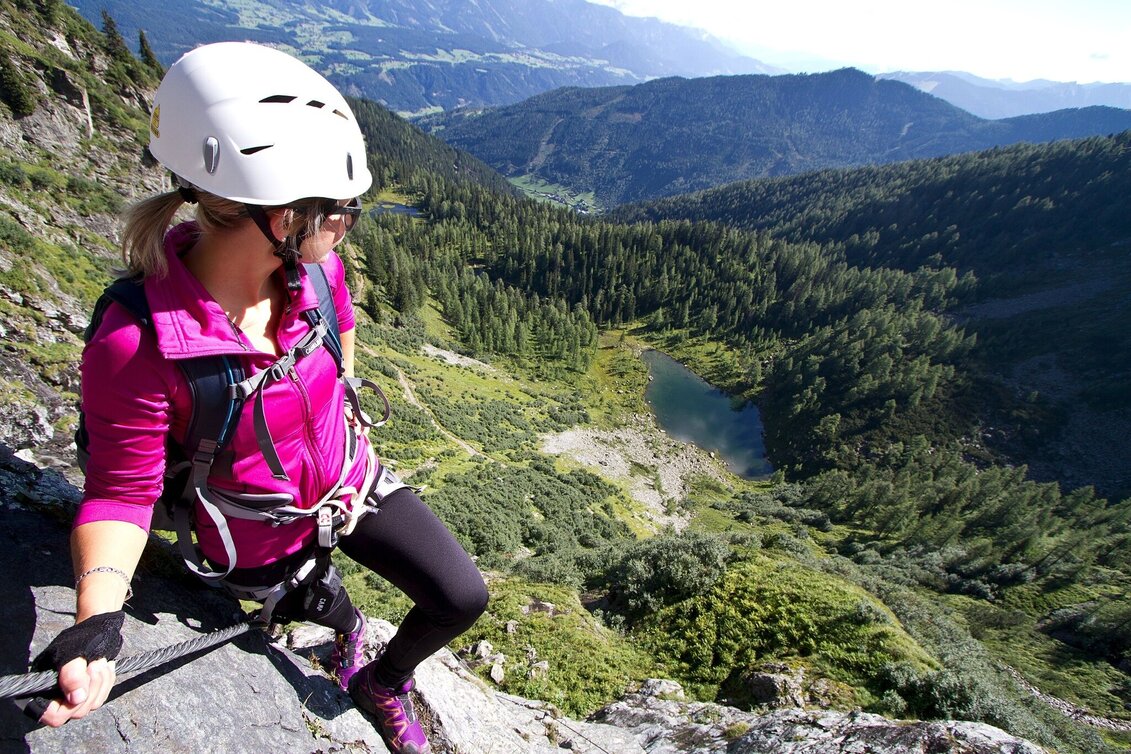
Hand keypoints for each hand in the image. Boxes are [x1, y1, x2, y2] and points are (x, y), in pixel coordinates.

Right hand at [29, 611, 123, 725]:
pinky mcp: (89, 693)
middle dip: (91, 686)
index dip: (68, 707)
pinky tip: (105, 666)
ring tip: (100, 661)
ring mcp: (74, 697)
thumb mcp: (72, 653)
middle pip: (77, 711)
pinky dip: (107, 680)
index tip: (79, 688)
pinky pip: (103, 696)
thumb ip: (72, 676)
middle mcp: (58, 698)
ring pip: (93, 704)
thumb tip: (77, 699)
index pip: (54, 716)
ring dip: (101, 681)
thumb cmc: (78, 639)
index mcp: (44, 690)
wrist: (95, 630)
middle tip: (95, 664)